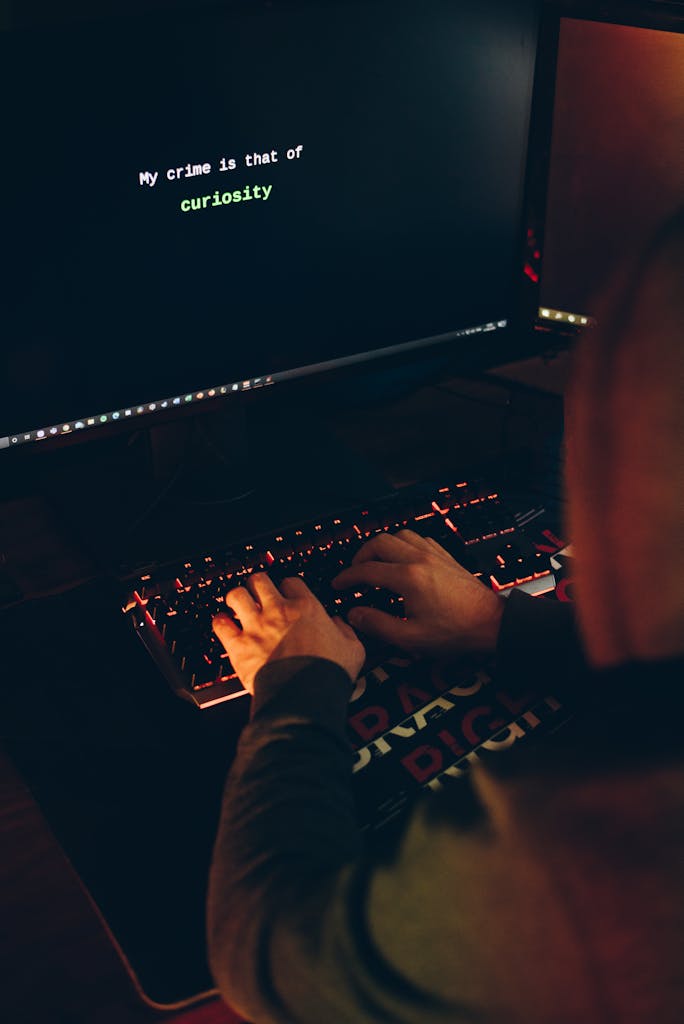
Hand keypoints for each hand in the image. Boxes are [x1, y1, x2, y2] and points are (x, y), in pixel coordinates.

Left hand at [213, 573, 365, 694]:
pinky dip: (220, 622)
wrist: (304, 697)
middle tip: (259, 594)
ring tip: (239, 605)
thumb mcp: (353, 648)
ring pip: (236, 594)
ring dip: (237, 598)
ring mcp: (256, 627)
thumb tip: (339, 624)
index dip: (289, 587)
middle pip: (259, 580)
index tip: (288, 595)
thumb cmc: (327, 674)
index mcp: (306, 608)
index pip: (291, 581)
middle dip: (258, 585)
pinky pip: (220, 624)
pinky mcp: (239, 646)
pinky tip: (225, 625)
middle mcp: (278, 611)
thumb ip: (345, 630)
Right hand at [332, 529, 504, 657]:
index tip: (338, 585)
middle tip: (354, 573)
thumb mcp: (411, 637)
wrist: (490, 622)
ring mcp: (434, 554)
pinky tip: (402, 559)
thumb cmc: (454, 631)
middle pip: (379, 542)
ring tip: (375, 563)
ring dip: (382, 546)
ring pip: (398, 535)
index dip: (347, 577)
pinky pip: (418, 538)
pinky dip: (403, 544)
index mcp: (408, 578)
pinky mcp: (445, 555)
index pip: (366, 570)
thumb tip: (355, 614)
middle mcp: (419, 559)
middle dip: (360, 556)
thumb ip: (378, 625)